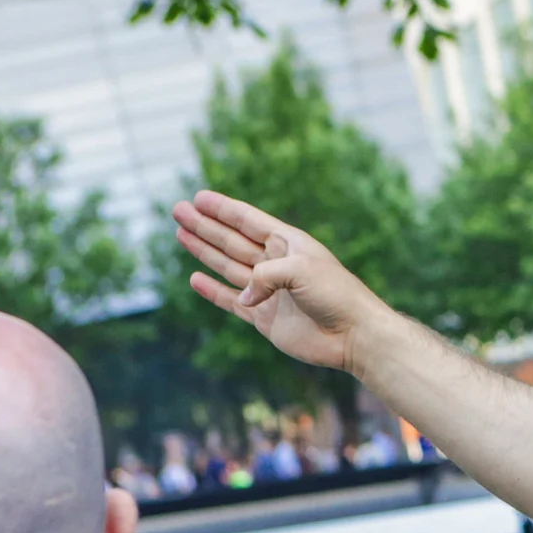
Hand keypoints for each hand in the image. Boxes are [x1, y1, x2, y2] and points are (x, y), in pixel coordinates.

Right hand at [173, 190, 391, 373]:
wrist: (354, 335)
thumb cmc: (336, 295)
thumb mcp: (300, 270)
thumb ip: (263, 276)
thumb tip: (243, 297)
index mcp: (289, 244)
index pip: (249, 221)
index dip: (223, 209)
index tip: (199, 197)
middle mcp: (277, 265)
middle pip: (233, 240)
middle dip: (205, 226)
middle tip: (178, 211)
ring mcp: (269, 292)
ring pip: (229, 267)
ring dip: (205, 251)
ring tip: (181, 234)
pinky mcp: (265, 318)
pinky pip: (232, 301)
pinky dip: (213, 291)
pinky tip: (196, 278)